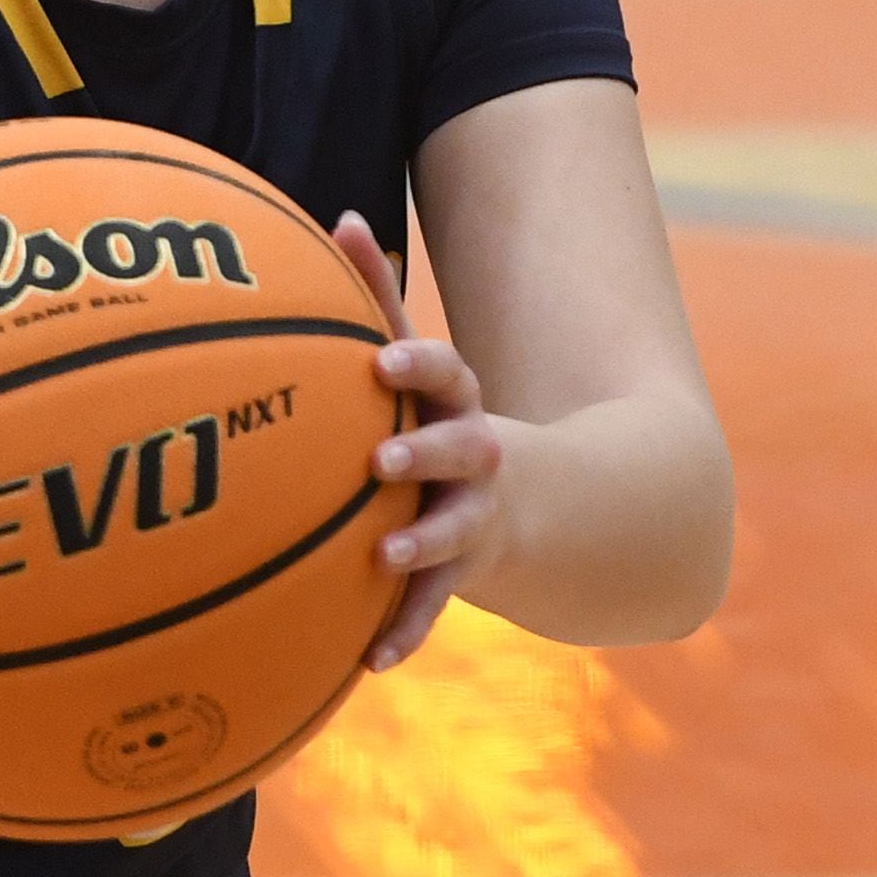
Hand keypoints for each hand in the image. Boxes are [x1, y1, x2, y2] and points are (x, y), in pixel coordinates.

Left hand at [332, 208, 504, 670]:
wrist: (539, 502)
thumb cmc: (441, 414)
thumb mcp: (420, 362)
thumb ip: (378, 295)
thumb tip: (337, 215)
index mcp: (456, 400)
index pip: (446, 370)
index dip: (417, 365)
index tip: (382, 364)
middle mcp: (473, 455)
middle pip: (462, 445)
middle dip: (426, 450)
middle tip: (382, 459)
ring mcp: (473, 516)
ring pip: (453, 530)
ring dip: (421, 542)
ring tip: (387, 554)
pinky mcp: (462, 571)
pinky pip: (433, 605)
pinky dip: (403, 630)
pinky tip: (370, 660)